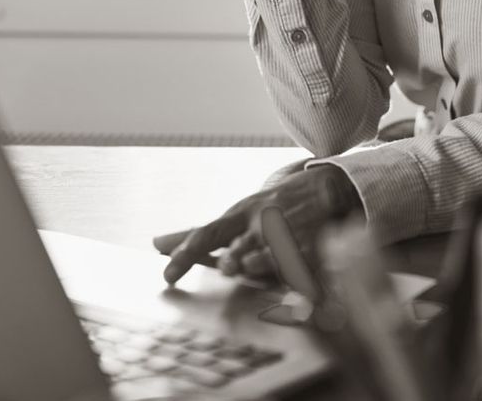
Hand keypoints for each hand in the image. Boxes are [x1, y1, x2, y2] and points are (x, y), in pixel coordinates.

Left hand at [153, 165, 360, 283]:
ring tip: (262, 265)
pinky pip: (297, 274)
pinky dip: (292, 286)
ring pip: (264, 261)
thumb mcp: (235, 215)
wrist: (325, 188)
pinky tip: (294, 292)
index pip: (205, 234)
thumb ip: (199, 234)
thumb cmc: (271, 208)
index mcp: (238, 215)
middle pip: (237, 251)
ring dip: (259, 266)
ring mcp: (286, 237)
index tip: (167, 276)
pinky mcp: (310, 249)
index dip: (184, 255)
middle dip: (232, 260)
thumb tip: (156, 244)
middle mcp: (259, 224)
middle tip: (230, 266)